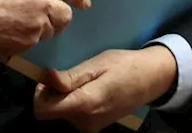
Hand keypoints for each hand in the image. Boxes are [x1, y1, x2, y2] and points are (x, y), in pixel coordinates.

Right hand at [0, 0, 90, 58]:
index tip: (84, 3)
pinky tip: (11, 34)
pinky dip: (29, 40)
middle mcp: (41, 0)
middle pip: (66, 14)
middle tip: (48, 20)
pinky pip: (37, 41)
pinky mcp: (29, 41)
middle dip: (59, 18)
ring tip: (20, 26)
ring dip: (43, 30)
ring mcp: (37, 23)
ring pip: (52, 30)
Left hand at [34, 46, 177, 132]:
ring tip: (83, 81)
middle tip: (69, 76)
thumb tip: (45, 78)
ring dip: (64, 97)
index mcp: (84, 104)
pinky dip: (73, 103)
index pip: (43, 111)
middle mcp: (85, 122)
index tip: (49, 80)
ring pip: (61, 113)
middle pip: (51, 111)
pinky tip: (87, 90)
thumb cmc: (123, 66)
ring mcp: (91, 127)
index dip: (40, 94)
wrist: (151, 80)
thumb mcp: (96, 64)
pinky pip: (72, 115)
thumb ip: (71, 76)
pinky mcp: (94, 127)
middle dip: (53, 93)